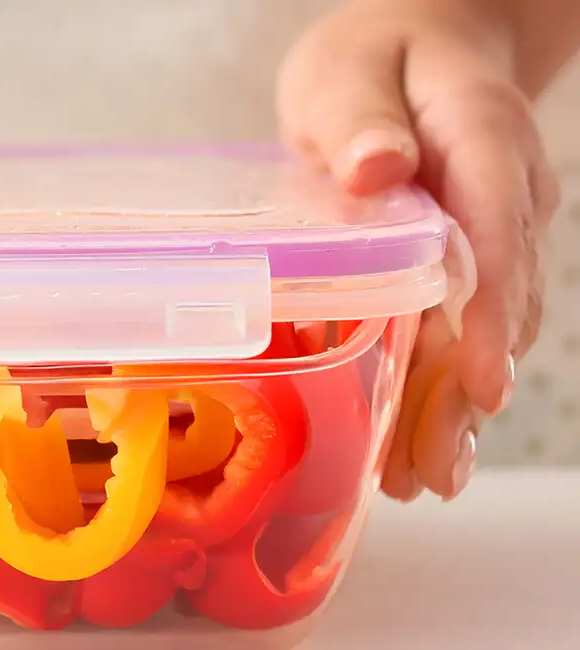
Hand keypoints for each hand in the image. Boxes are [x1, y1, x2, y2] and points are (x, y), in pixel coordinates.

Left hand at [278, 0, 566, 500]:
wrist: (421, 49)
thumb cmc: (373, 60)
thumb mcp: (347, 72)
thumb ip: (359, 117)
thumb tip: (376, 168)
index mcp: (481, 136)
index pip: (497, 226)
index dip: (488, 312)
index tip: (480, 384)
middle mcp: (512, 191)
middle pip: (503, 300)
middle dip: (466, 390)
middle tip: (428, 472)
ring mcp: (507, 230)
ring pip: (494, 329)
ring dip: (458, 407)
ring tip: (419, 480)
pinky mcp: (485, 260)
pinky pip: (474, 329)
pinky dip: (449, 389)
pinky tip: (422, 451)